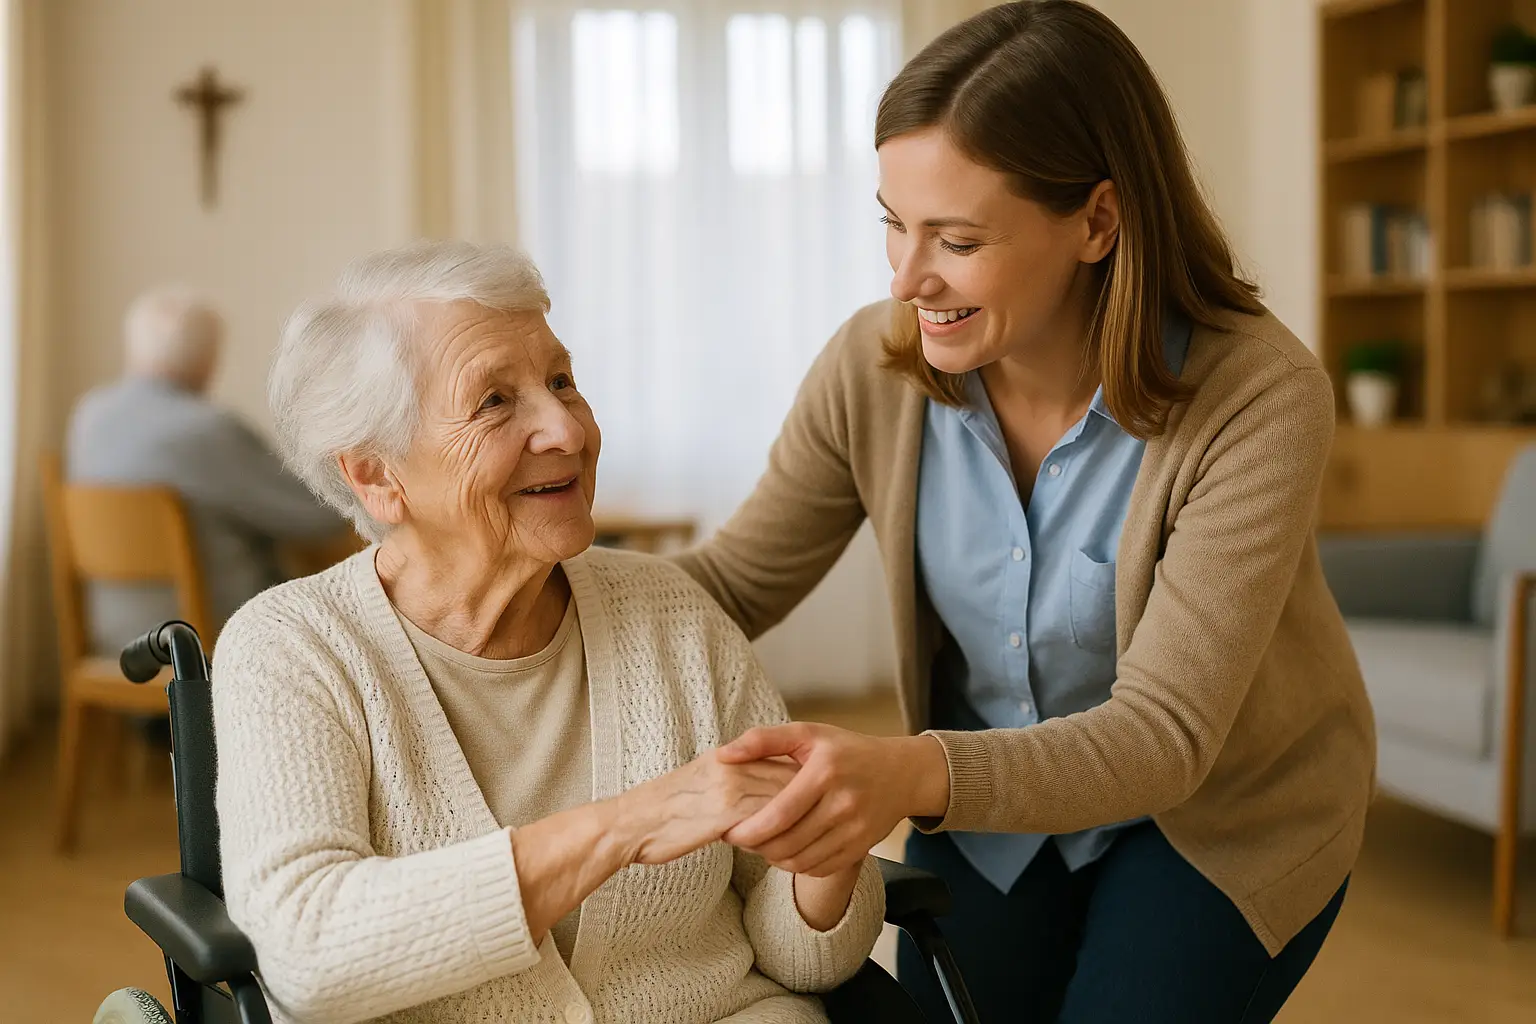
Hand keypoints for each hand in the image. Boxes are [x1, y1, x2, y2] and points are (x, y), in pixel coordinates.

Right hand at [618, 751, 798, 865]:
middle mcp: (734, 765)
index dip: (806, 786)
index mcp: (730, 757)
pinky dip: (776, 840)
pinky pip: (768, 824)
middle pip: (793, 779)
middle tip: (815, 827)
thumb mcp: (703, 785)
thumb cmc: (663, 813)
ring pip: (786, 802)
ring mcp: (731, 787)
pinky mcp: (725, 813)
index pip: (785, 763)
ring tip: (796, 844)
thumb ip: (735, 785)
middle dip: (810, 804)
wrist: (627, 824)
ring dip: (796, 825)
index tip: (815, 806)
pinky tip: (773, 854)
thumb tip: (764, 799)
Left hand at [716, 723, 949, 876]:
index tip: (729, 831)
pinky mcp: (861, 848)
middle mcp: (843, 803)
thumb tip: (723, 755)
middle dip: (756, 847)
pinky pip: (819, 869)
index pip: (780, 814)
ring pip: (802, 861)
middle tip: (740, 839)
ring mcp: (856, 829)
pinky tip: (786, 850)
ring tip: (761, 844)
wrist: (901, 773)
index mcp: (825, 772)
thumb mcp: (808, 734)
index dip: (750, 830)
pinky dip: (796, 866)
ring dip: (773, 859)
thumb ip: (763, 740)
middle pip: (788, 842)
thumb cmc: (846, 751)